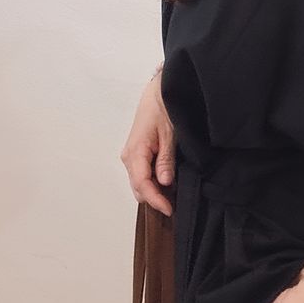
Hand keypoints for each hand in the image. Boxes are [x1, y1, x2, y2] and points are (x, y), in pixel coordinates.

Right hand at [119, 68, 174, 215]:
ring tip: (172, 196)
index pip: (142, 184)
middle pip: (138, 188)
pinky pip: (141, 175)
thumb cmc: (163, 109)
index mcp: (135, 151)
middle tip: (174, 205)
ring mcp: (131, 156)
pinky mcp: (136, 155)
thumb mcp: (169, 134)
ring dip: (153, 192)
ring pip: (139, 184)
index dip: (155, 199)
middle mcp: (129, 156)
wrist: (158, 94)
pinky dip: (152, 183)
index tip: (169, 209)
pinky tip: (166, 184)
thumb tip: (164, 182)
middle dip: (155, 198)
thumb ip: (165, 160)